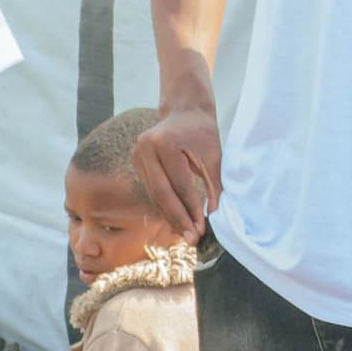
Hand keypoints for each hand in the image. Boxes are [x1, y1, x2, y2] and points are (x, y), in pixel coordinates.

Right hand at [134, 100, 225, 233]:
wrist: (184, 112)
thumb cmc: (202, 134)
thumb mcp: (214, 158)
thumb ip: (214, 186)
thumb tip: (214, 217)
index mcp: (166, 143)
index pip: (180, 184)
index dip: (191, 209)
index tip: (201, 228)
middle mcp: (146, 148)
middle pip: (162, 193)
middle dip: (178, 218)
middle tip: (191, 238)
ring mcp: (138, 155)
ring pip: (155, 195)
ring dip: (170, 217)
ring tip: (185, 234)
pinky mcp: (136, 162)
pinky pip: (152, 191)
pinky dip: (164, 207)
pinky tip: (175, 221)